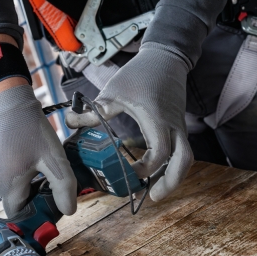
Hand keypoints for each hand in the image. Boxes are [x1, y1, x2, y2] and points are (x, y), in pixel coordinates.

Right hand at [0, 83, 77, 217]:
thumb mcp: (54, 158)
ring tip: (37, 163)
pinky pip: (2, 175)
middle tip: (47, 177)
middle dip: (32, 194)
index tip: (49, 199)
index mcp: (7, 186)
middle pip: (15, 200)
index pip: (20, 214)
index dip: (35, 211)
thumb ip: (63, 187)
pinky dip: (15, 172)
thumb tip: (69, 211)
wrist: (9, 101)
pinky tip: (26, 156)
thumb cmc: (32, 129)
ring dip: (24, 182)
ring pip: (9, 188)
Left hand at [65, 42, 192, 200]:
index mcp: (156, 119)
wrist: (165, 58)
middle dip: (171, 182)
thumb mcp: (113, 91)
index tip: (129, 173)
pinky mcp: (179, 125)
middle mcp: (173, 126)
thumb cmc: (140, 73)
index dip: (146, 168)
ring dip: (173, 176)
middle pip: (183, 160)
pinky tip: (156, 171)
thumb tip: (70, 122)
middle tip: (154, 197)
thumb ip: (94, 111)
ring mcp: (179, 126)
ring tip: (157, 191)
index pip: (159, 152)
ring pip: (186, 158)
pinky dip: (171, 164)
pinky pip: (181, 150)